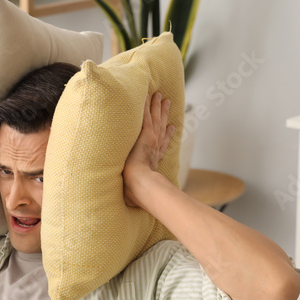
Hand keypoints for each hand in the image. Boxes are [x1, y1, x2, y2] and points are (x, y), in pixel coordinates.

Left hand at [123, 92, 174, 206]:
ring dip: (158, 106)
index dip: (167, 135)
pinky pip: (145, 116)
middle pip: (161, 127)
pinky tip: (149, 95)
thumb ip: (133, 193)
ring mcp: (151, 140)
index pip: (161, 145)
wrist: (139, 184)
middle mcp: (155, 148)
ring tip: (161, 96)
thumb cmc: (136, 193)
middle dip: (164, 115)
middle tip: (167, 103)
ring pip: (155, 118)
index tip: (171, 128)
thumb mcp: (135, 191)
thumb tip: (128, 203)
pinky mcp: (145, 135)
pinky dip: (148, 105)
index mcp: (153, 160)